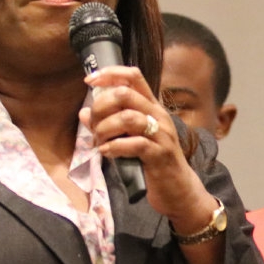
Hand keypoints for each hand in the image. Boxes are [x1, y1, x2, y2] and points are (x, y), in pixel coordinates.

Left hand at [81, 66, 211, 226]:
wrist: (179, 190)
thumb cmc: (154, 162)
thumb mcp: (130, 138)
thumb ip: (110, 124)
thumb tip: (84, 112)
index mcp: (152, 107)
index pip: (133, 76)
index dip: (110, 73)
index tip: (89, 81)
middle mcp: (158, 115)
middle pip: (125, 94)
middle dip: (101, 107)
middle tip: (94, 126)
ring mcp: (161, 134)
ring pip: (127, 117)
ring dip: (105, 129)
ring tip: (100, 142)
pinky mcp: (160, 154)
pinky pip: (134, 143)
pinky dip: (114, 147)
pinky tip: (107, 153)